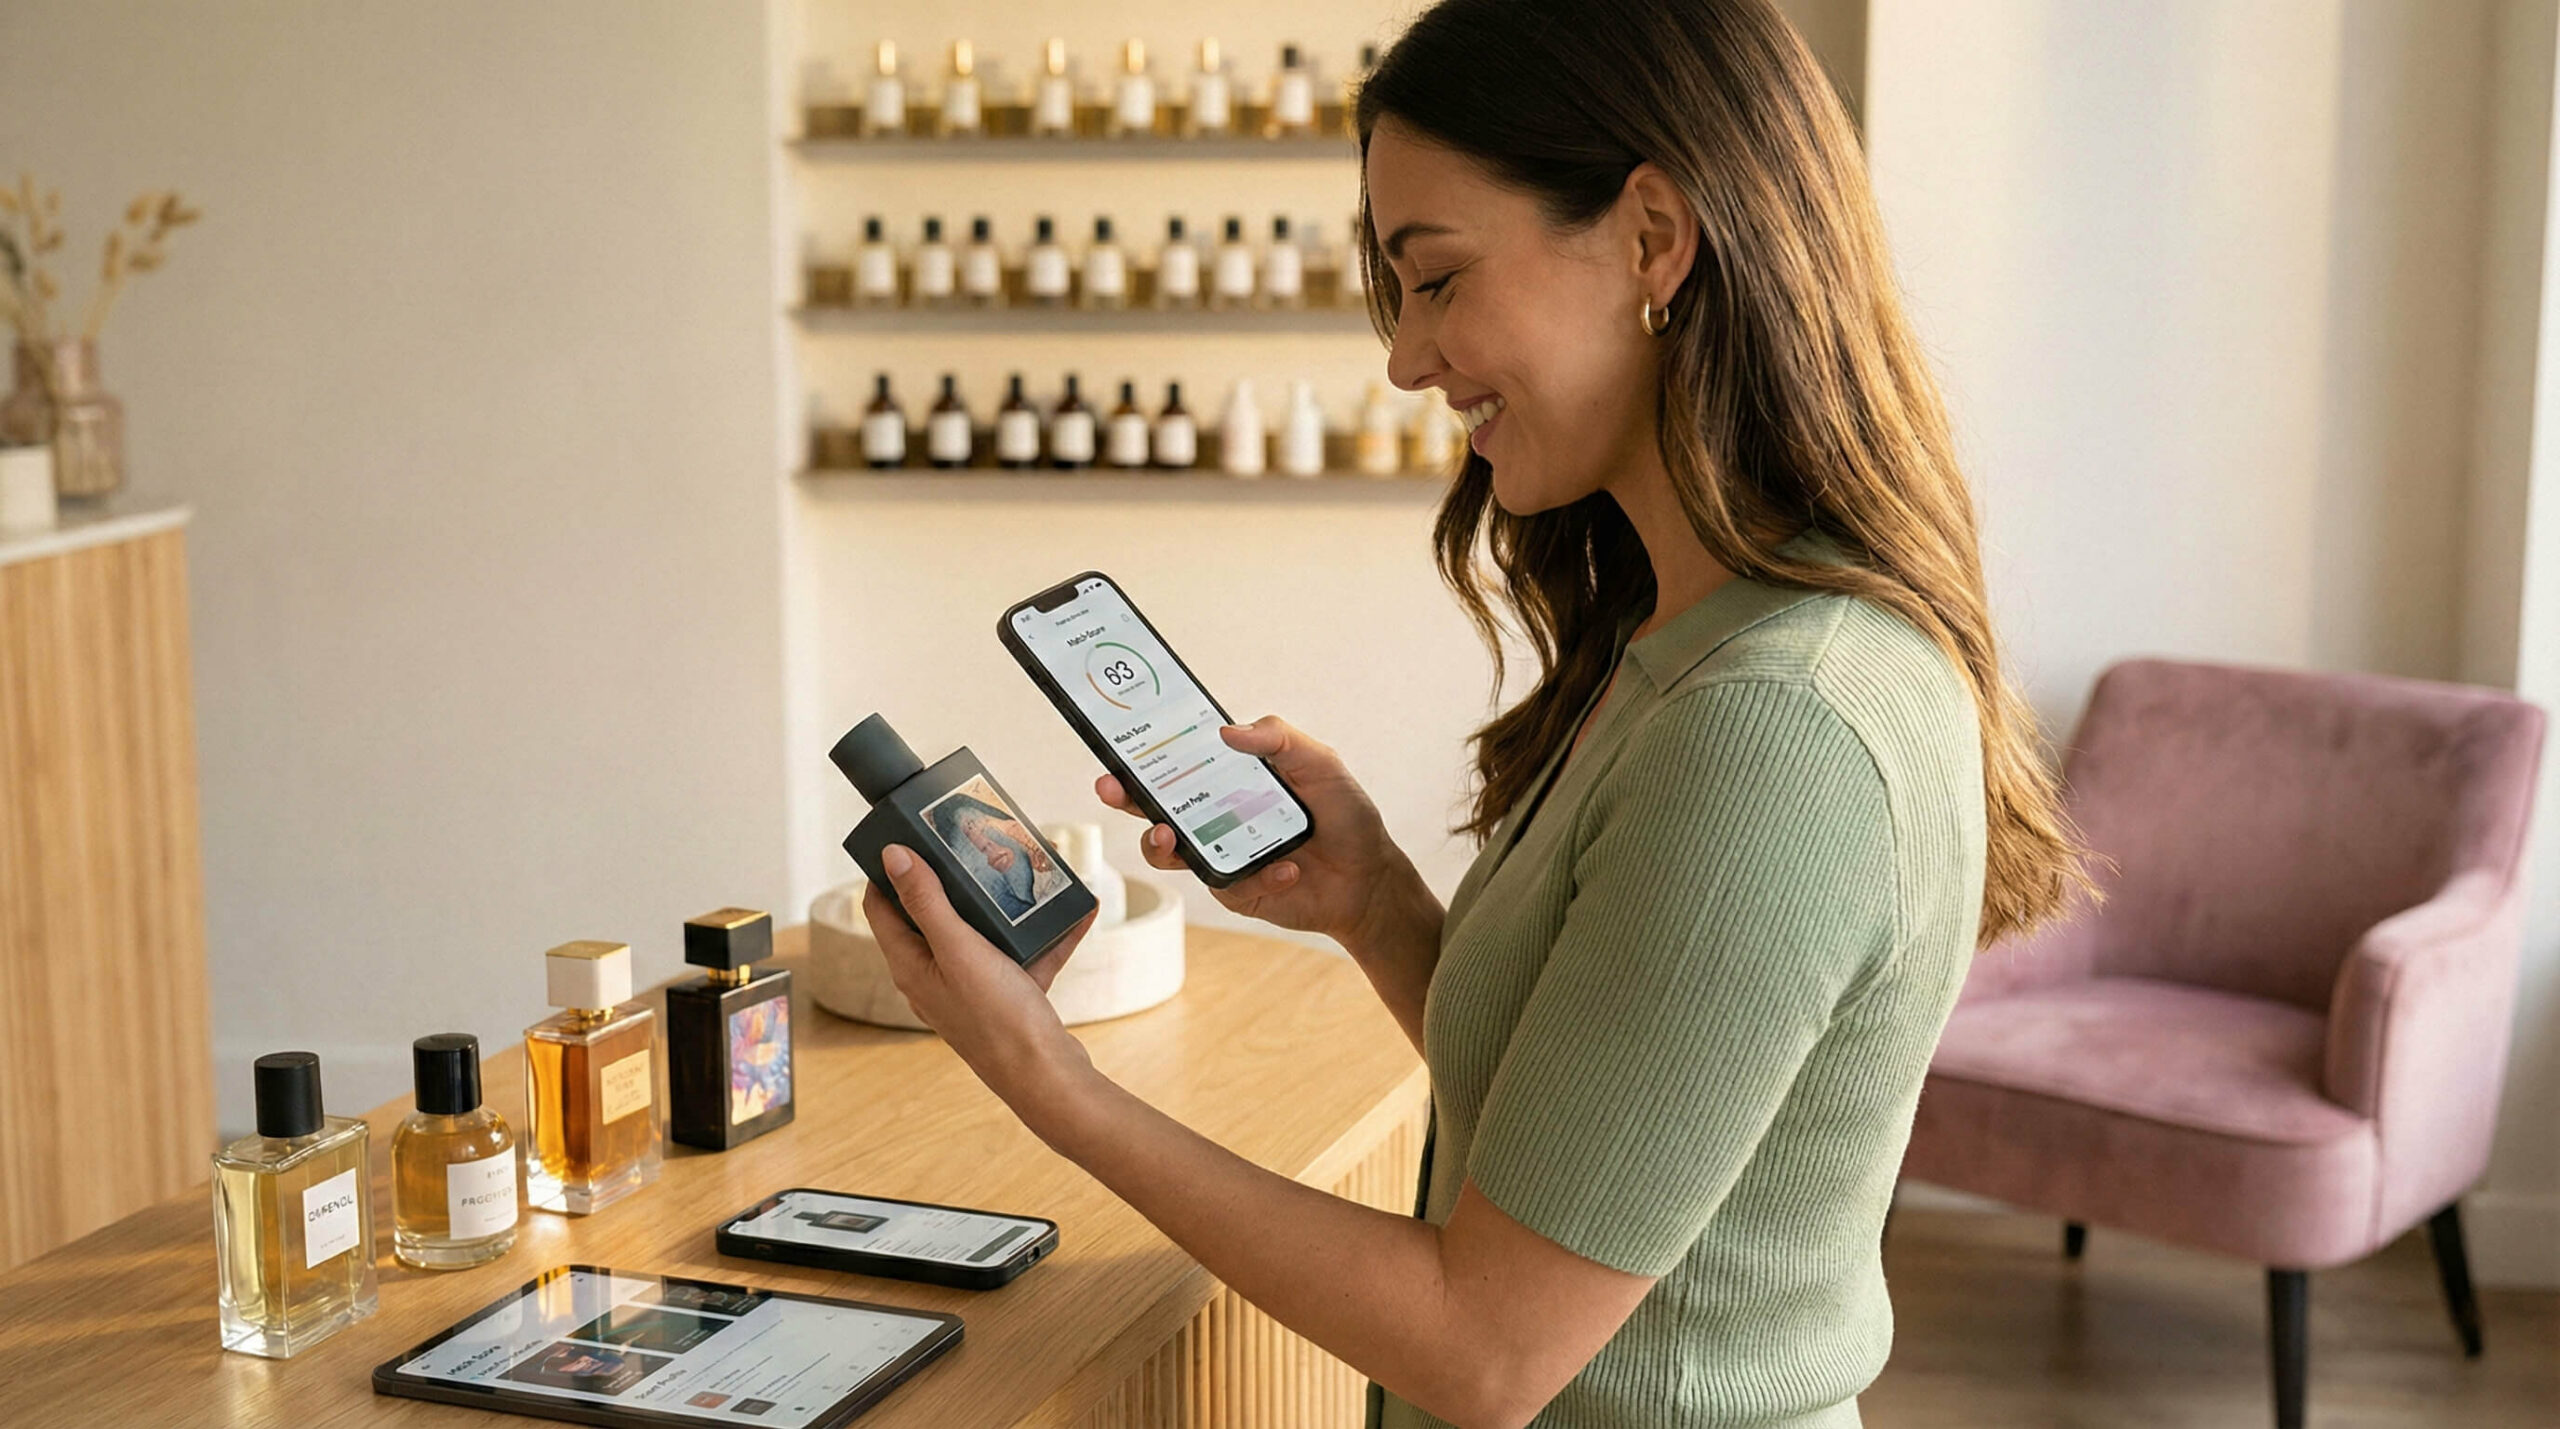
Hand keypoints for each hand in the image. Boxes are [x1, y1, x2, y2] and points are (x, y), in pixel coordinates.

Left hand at [862, 844, 1101, 1107]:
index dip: (889, 870)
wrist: (1046, 1076)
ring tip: (1031, 868)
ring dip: (1007, 902)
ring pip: (986, 932)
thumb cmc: (996, 1019)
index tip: (911, 835)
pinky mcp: (1009, 996)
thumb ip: (926, 902)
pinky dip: (1048, 934)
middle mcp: (937, 975)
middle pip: (935, 915)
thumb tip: (892, 856)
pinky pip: (1026, 955)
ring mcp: (974, 987)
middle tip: (976, 843)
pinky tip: (1079, 911)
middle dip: (957, 877)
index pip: (882, 907)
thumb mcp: (958, 950)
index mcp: (912, 965)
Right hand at [1096, 715, 1428, 950]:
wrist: (1369, 879)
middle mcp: (1215, 814)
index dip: (1144, 753)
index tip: (1118, 743)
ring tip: (1167, 836)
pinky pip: (1224, 883)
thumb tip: (1226, 732)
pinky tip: (1288, 868)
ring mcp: (1219, 853)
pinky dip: (1258, 874)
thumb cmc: (1344, 814)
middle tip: (1112, 787)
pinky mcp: (1233, 890)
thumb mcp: (1320, 763)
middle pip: (1154, 805)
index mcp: (1230, 778)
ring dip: (1158, 843)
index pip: (1179, 761)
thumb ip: (1279, 738)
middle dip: (1126, 796)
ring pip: (1168, 852)